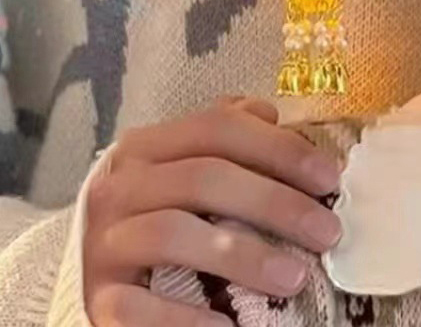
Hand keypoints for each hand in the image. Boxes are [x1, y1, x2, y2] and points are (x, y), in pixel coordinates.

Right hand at [84, 97, 341, 325]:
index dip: (280, 149)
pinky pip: (137, 308)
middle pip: (204, 178)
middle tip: (328, 232)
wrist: (90, 263)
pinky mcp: (98, 296)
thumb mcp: (186, 162)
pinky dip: (186, 320)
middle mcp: (121, 185)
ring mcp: (105, 240)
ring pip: (174, 234)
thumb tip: (271, 114)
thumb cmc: (158, 207)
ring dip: (243, 256)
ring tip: (296, 278)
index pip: (218, 128)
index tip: (331, 179)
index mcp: (149, 145)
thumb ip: (225, 134)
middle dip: (275, 203)